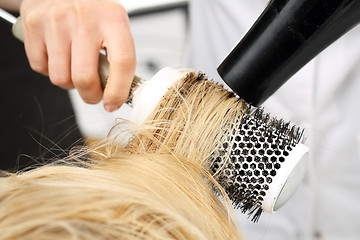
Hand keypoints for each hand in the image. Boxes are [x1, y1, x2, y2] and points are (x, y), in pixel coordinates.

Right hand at [20, 0, 135, 111]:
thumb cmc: (92, 10)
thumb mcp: (114, 25)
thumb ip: (118, 57)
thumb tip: (119, 94)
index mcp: (113, 19)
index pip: (123, 62)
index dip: (118, 91)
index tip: (113, 103)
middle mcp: (84, 18)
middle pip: (84, 78)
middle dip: (90, 95)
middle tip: (93, 93)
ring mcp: (56, 21)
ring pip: (60, 78)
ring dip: (69, 82)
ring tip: (75, 67)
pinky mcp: (34, 25)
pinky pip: (40, 68)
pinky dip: (50, 69)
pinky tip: (58, 55)